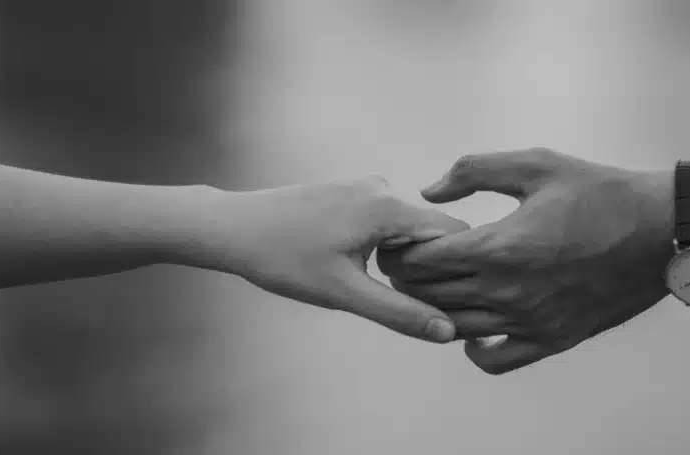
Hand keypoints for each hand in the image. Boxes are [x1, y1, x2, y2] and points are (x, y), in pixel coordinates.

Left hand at [188, 175, 469, 342]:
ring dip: (405, 260)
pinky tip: (357, 269)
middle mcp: (383, 187)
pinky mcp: (350, 193)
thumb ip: (400, 312)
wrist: (232, 227)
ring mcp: (366, 187)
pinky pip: (387, 221)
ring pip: (408, 229)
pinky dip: (385, 247)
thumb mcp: (344, 293)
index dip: (458, 270)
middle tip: (408, 303)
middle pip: (433, 232)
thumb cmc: (282, 258)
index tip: (448, 302)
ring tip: (374, 286)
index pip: (455, 234)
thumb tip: (447, 332)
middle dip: (429, 268)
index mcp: (389, 205)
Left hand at [377, 148, 674, 373]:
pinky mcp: (552, 340)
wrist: (662, 231)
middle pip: (430, 296)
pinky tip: (474, 327)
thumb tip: (429, 191)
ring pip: (454, 327)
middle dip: (408, 278)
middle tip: (406, 263)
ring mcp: (530, 321)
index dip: (401, 251)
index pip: (422, 261)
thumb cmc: (600, 192)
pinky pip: (495, 360)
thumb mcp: (536, 164)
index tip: (400, 241)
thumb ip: (474, 171)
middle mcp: (508, 292)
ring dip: (433, 309)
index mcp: (500, 247)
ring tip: (434, 288)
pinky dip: (473, 349)